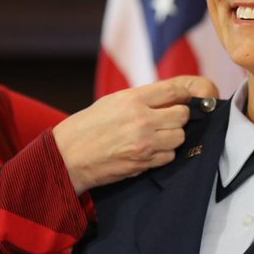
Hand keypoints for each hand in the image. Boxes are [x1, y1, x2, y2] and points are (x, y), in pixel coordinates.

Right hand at [52, 75, 218, 193]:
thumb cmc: (86, 127)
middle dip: (178, 117)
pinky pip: (169, 156)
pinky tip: (148, 151)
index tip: (187, 97)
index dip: (185, 94)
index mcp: (133, 99)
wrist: (67, 157)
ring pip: (179, 136)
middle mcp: (142, 119)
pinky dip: (163, 154)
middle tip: (166, 120)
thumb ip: (141, 98)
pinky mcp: (143, 162)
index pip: (175, 90)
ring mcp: (144, 142)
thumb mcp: (112, 102)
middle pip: (183, 115)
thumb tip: (169, 97)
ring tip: (156, 137)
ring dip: (172, 137)